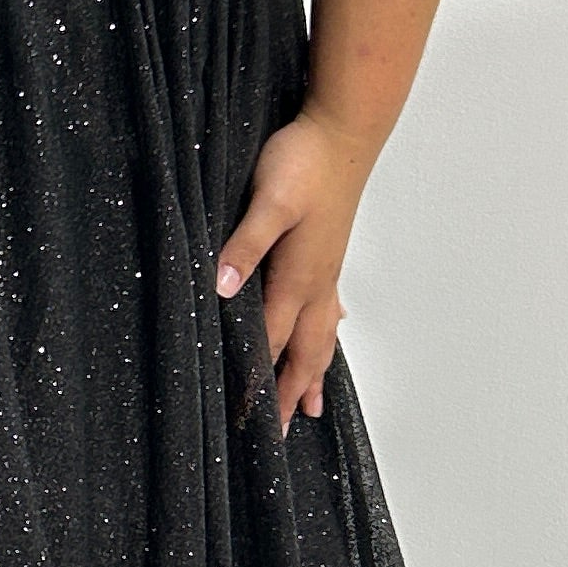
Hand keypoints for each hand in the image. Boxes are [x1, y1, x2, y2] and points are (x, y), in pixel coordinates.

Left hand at [215, 105, 375, 433]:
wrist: (344, 131)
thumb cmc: (304, 161)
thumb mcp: (268, 200)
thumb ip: (245, 243)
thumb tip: (223, 287)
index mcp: (297, 278)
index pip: (270, 345)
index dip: (256, 384)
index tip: (245, 421)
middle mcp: (316, 283)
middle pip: (302, 353)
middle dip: (289, 396)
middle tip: (280, 436)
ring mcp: (326, 270)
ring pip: (320, 336)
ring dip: (313, 373)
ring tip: (313, 407)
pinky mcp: (328, 253)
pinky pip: (327, 310)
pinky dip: (325, 334)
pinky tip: (330, 332)